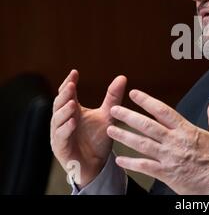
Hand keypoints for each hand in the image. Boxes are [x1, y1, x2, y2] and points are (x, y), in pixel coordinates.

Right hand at [50, 69, 126, 187]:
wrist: (97, 165)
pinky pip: (61, 137)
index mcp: (72, 111)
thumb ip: (112, 97)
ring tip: (72, 103)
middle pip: (60, 104)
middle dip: (64, 94)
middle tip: (70, 84)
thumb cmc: (98, 138)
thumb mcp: (108, 115)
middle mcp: (63, 120)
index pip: (67, 94)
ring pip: (57, 120)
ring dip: (64, 111)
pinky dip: (66, 129)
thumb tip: (122, 76)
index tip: (75, 72)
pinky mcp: (61, 148)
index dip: (69, 82)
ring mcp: (60, 134)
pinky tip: (73, 122)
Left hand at [106, 90, 208, 194]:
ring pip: (142, 144)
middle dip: (128, 116)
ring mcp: (169, 158)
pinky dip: (131, 163)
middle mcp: (174, 142)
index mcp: (187, 130)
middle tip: (114, 110)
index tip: (134, 95)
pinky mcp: (166, 173)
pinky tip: (120, 160)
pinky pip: (145, 167)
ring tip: (111, 130)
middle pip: (147, 125)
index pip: (162, 111)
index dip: (146, 101)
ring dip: (124, 136)